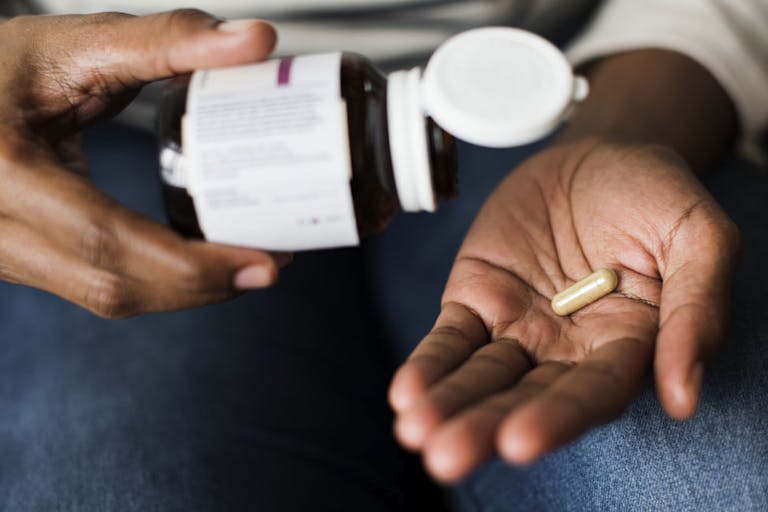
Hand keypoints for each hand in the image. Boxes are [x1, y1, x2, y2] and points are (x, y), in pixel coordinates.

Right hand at [0, 11, 288, 317]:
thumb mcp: (77, 43)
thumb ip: (167, 39)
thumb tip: (253, 41)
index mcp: (2, 167)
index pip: (105, 237)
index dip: (189, 263)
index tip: (259, 261)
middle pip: (112, 284)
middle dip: (202, 286)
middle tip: (269, 265)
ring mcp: (3, 250)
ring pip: (106, 296)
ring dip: (184, 291)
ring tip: (244, 264)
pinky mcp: (24, 259)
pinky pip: (96, 286)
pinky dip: (156, 283)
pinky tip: (198, 264)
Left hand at [388, 139, 739, 480]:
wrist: (594, 155)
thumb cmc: (651, 195)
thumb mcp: (698, 236)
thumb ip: (696, 308)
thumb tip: (683, 396)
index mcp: (627, 345)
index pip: (592, 393)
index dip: (559, 417)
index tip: (521, 440)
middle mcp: (568, 349)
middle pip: (526, 398)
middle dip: (485, 427)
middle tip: (447, 456)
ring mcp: (517, 326)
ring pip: (481, 376)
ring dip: (448, 405)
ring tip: (415, 431)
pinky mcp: (477, 299)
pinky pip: (450, 338)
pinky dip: (429, 364)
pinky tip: (406, 392)